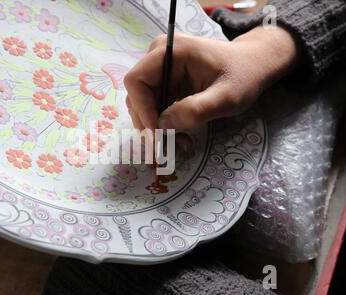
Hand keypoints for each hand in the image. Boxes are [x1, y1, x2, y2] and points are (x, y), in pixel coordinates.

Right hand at [124, 26, 299, 130]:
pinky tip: (182, 137)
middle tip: (168, 148)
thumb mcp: (227, 96)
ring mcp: (160, 72)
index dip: (142, 109)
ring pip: (143, 107)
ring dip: (158, 130)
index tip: (157, 134)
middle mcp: (157, 59)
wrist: (253, 67)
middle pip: (136, 97)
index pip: (136, 81)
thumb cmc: (244, 75)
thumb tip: (163, 126)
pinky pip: (154, 110)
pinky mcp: (164, 86)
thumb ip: (197, 110)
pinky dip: (164, 128)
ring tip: (182, 143)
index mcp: (169, 51)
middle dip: (150, 125)